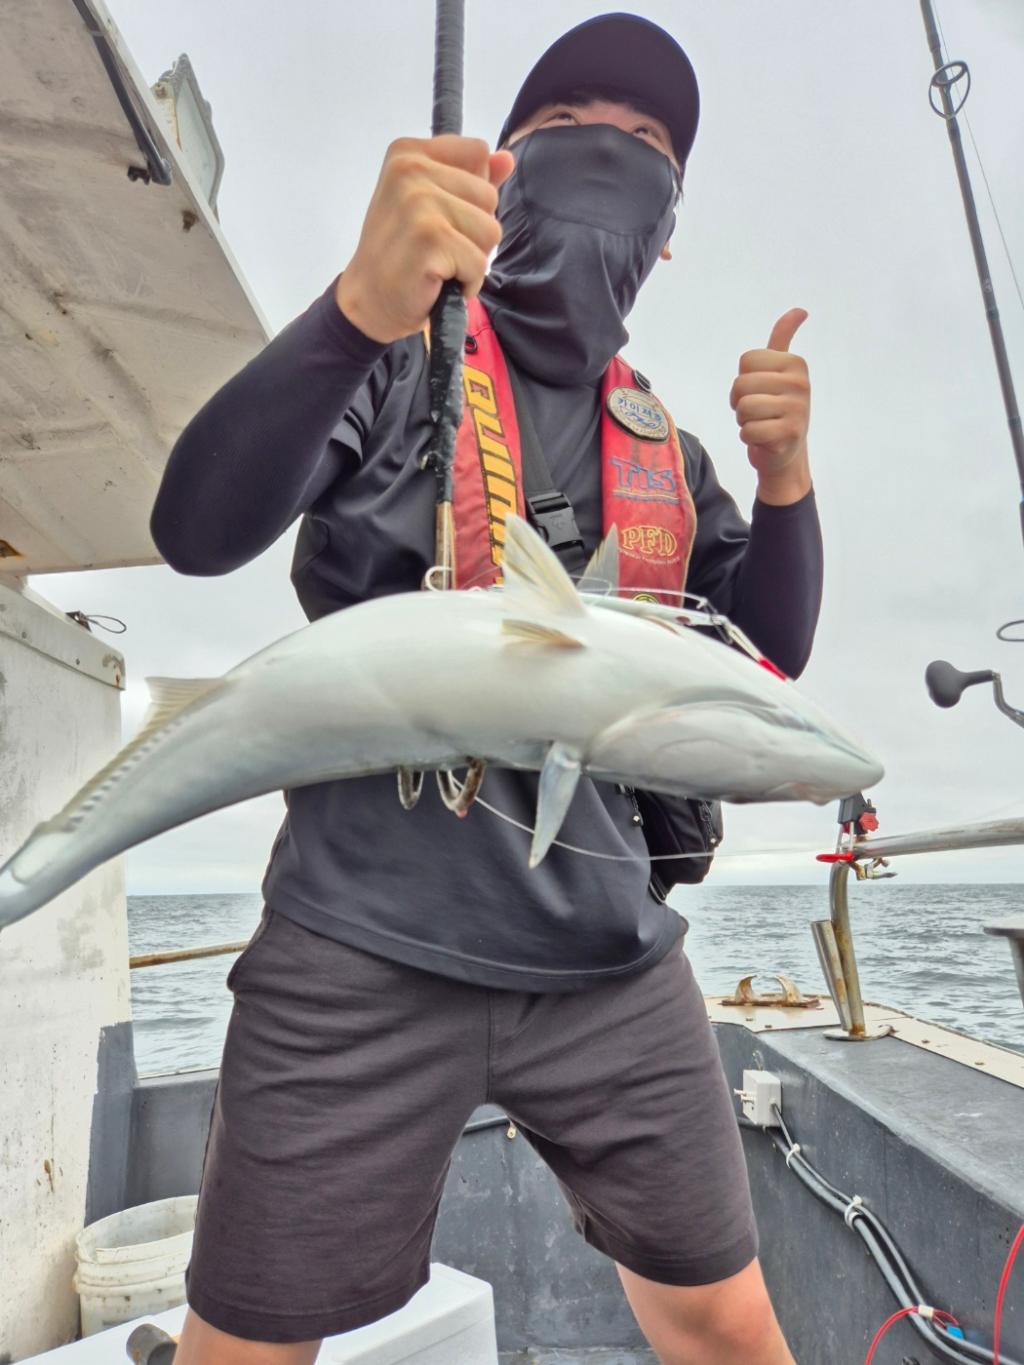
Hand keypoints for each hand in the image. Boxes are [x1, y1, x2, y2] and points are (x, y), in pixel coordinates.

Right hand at [335, 136, 514, 344]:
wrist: (370, 301)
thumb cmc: (403, 254)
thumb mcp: (432, 205)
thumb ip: (470, 178)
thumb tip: (506, 159)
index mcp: (409, 153)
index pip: (478, 153)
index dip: (473, 195)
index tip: (440, 217)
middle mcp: (409, 169)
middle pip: (489, 195)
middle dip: (474, 232)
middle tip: (438, 248)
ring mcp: (418, 202)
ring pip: (490, 229)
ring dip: (472, 258)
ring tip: (439, 264)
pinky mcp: (429, 238)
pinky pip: (479, 263)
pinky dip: (467, 282)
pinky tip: (439, 283)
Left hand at [730, 309, 811, 504]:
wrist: (784, 453)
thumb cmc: (775, 408)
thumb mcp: (779, 372)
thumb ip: (782, 340)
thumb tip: (799, 310)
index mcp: (795, 363)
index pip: (746, 361)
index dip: (743, 379)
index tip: (759, 391)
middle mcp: (801, 383)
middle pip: (741, 384)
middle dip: (740, 402)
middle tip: (758, 412)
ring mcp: (798, 409)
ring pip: (743, 408)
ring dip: (744, 420)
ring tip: (761, 424)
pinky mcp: (790, 434)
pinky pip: (748, 431)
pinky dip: (748, 438)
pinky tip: (763, 439)